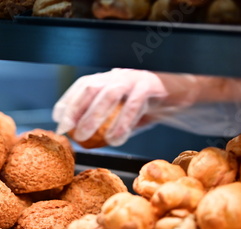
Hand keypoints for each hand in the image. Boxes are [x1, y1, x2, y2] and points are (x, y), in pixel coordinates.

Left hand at [53, 68, 170, 145]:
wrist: (182, 92)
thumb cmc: (148, 105)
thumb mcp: (123, 111)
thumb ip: (106, 121)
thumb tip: (84, 140)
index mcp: (108, 79)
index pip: (81, 86)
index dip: (67, 101)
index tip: (58, 120)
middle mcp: (118, 76)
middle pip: (90, 87)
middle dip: (75, 109)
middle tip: (67, 131)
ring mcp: (134, 79)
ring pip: (110, 94)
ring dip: (93, 116)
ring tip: (84, 137)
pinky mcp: (151, 86)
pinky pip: (134, 105)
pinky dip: (122, 124)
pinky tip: (115, 140)